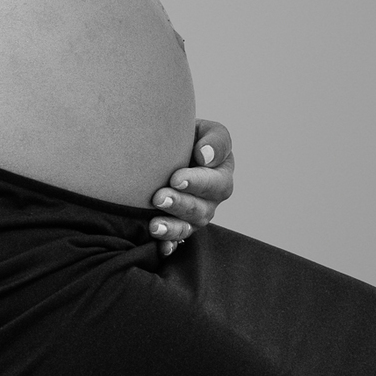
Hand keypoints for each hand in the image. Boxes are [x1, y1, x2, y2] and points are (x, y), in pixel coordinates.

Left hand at [147, 119, 234, 257]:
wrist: (163, 147)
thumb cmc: (185, 134)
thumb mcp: (203, 129)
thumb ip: (213, 139)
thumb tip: (205, 156)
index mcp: (221, 172)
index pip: (216, 182)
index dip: (198, 183)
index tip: (175, 178)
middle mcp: (212, 198)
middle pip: (203, 208)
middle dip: (181, 204)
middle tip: (159, 198)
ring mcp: (197, 215)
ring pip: (190, 227)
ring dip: (173, 228)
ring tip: (154, 226)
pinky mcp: (180, 227)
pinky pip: (177, 242)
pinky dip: (169, 245)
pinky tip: (160, 247)